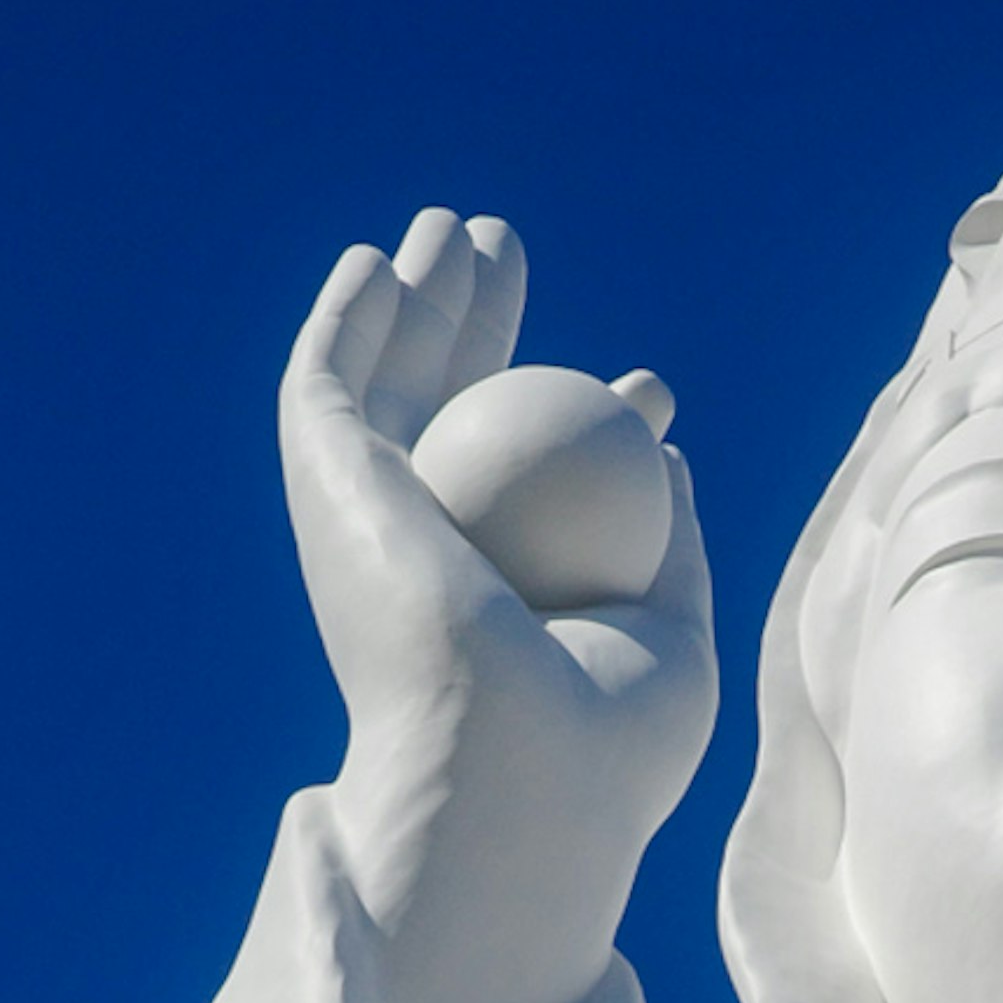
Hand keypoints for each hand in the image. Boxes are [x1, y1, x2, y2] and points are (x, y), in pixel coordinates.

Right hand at [281, 208, 717, 1002]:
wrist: (519, 775)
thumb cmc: (608, 750)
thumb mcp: (675, 645)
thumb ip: (674, 550)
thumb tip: (670, 455)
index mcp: (511, 605)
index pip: (547, 498)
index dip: (596, 427)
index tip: (653, 391)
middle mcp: (433, 564)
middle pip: (458, 420)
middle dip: (485, 331)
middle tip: (517, 252)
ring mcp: (373, 527)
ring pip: (389, 387)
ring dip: (418, 303)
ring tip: (458, 227)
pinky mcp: (327, 494)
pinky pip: (328, 387)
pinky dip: (348, 322)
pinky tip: (378, 265)